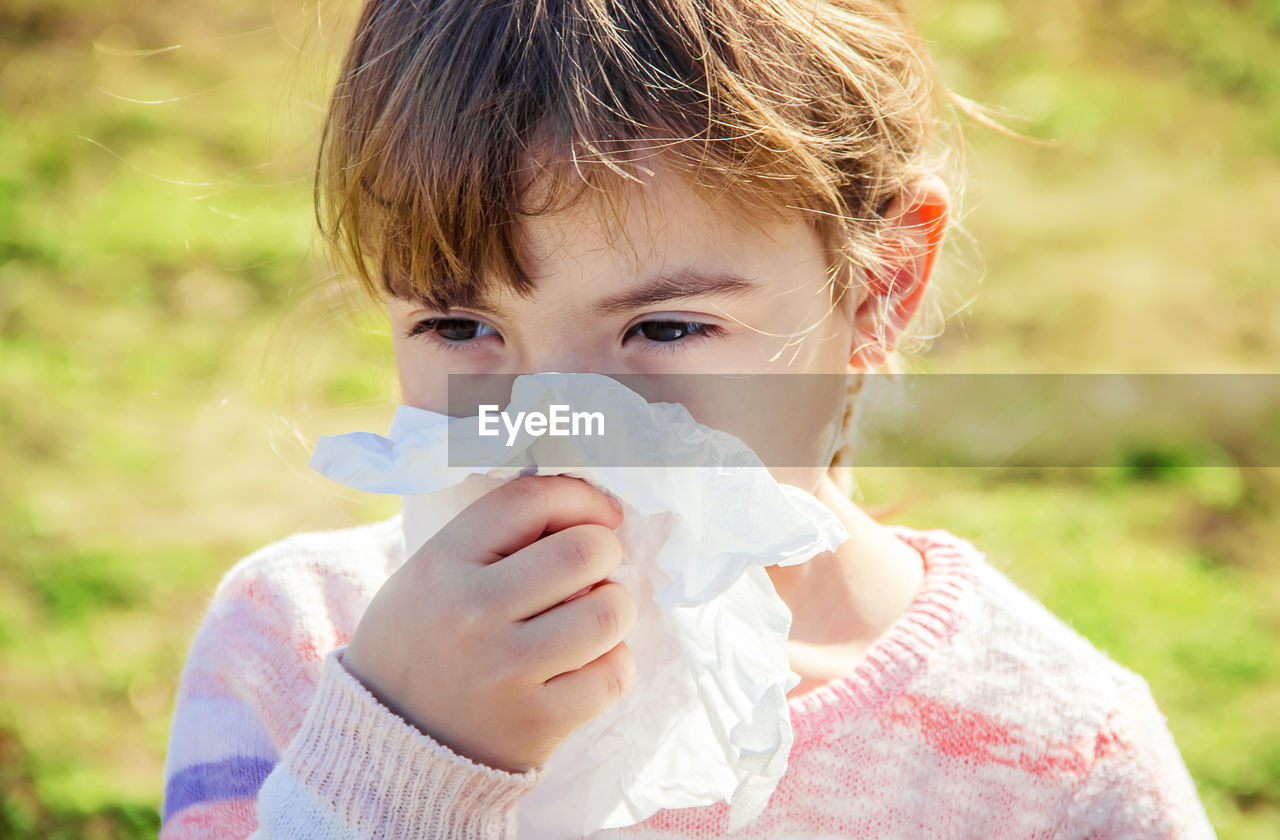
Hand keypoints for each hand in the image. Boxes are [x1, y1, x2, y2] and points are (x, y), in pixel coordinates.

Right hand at [341, 475, 637, 771]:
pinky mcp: (536, 722)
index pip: (530, 501)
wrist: (389, 747)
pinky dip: (614, 663)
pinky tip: (589, 663)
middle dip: (605, 552)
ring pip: (609, 612)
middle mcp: (473, 612)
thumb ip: (493, 537)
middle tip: (595, 569)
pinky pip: (613, 674)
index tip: (600, 514)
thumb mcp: (428, 573)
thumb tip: (584, 511)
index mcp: (443, 563)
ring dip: (614, 607)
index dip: (580, 497)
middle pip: (584, 551)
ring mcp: (506, 670)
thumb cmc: (422, 643)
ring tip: (593, 617)